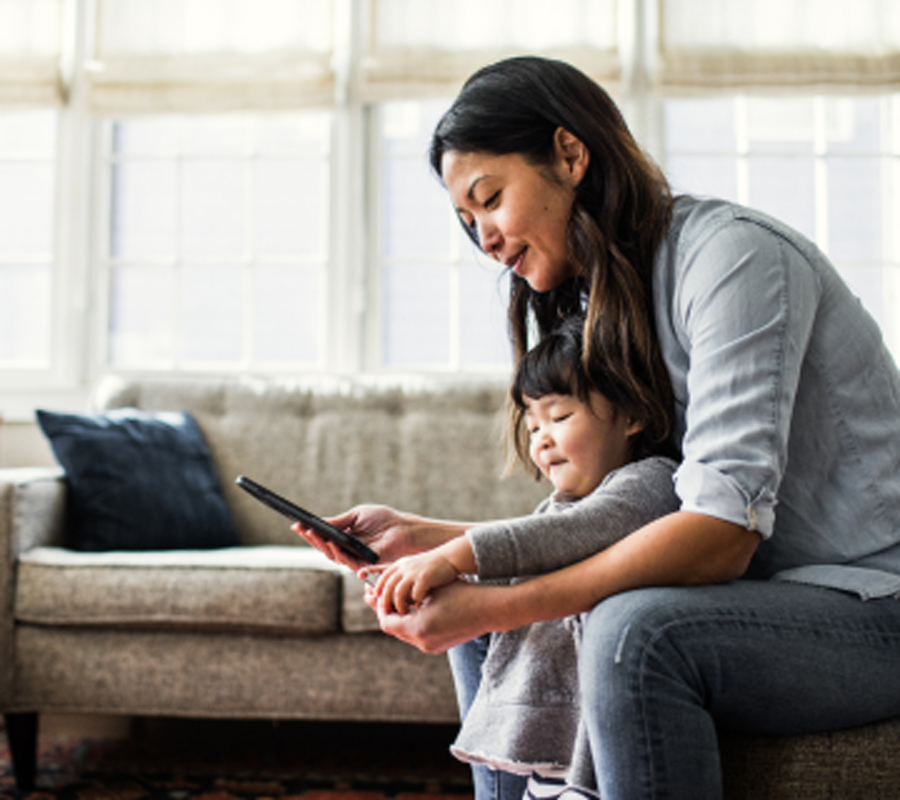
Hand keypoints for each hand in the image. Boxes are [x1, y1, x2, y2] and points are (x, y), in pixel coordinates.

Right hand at [295, 504, 469, 568]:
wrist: (402, 528)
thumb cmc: (383, 520)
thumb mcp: (356, 515)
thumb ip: (339, 521)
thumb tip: (319, 523)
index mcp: (344, 537)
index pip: (323, 536)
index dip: (310, 532)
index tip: (297, 524)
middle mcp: (346, 549)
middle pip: (324, 547)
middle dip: (311, 538)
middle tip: (301, 528)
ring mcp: (353, 557)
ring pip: (332, 555)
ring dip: (321, 544)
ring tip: (312, 532)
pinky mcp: (362, 564)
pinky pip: (346, 560)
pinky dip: (338, 551)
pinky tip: (332, 542)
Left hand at [365, 551, 460, 614]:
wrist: (451, 557)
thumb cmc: (433, 567)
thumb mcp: (413, 568)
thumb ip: (403, 577)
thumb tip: (393, 595)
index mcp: (400, 565)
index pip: (382, 578)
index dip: (378, 591)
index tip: (378, 603)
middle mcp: (404, 567)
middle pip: (387, 587)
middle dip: (385, 603)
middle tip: (388, 614)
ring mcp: (414, 572)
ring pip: (398, 593)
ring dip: (400, 606)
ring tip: (405, 614)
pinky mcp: (425, 577)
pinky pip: (414, 595)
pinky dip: (415, 603)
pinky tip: (420, 607)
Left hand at [371, 580, 505, 654]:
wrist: (488, 609)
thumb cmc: (460, 593)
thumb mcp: (430, 591)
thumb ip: (408, 595)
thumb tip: (387, 594)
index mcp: (418, 627)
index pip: (386, 622)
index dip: (381, 609)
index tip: (380, 597)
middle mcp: (422, 641)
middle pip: (395, 630)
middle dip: (391, 615)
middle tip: (388, 601)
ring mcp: (431, 647)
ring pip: (406, 634)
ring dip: (403, 621)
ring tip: (404, 605)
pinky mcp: (439, 647)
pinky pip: (418, 636)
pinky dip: (414, 625)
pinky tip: (419, 611)